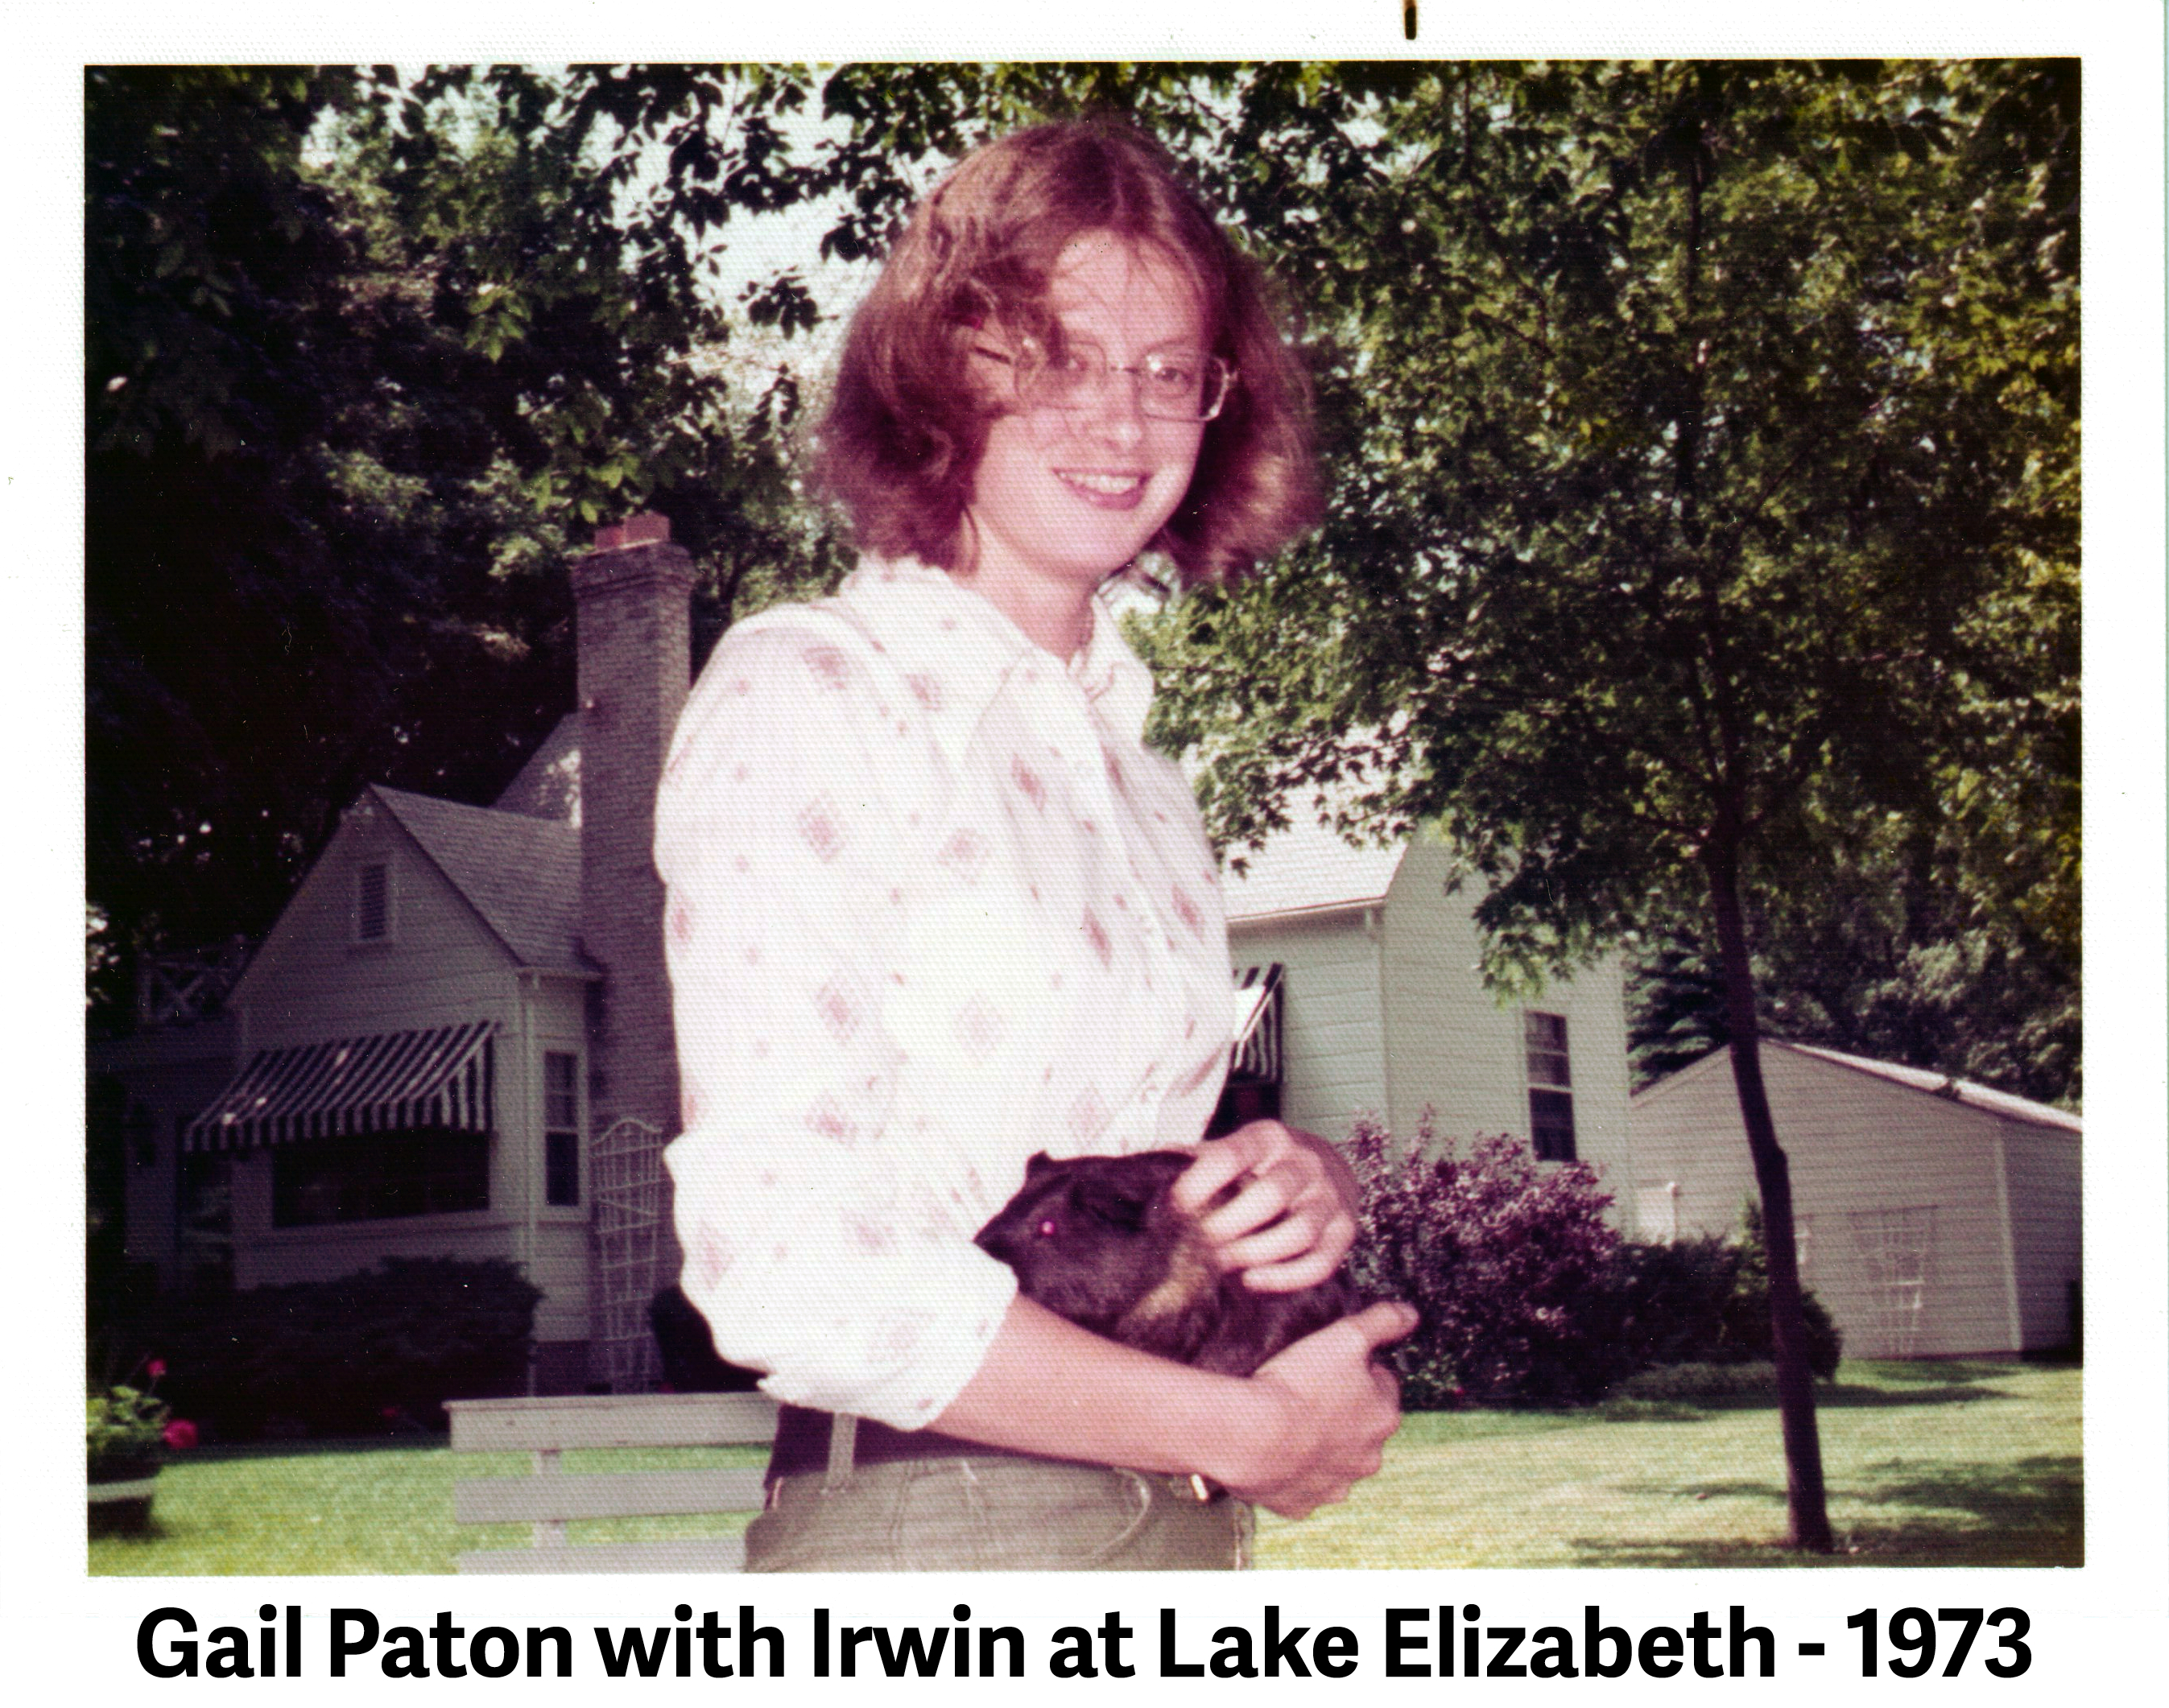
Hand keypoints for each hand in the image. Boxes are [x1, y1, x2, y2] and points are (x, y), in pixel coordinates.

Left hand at [1173, 1120, 1362, 1292]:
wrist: (1325, 1165)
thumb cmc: (1265, 1163)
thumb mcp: (1233, 1149)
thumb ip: (1195, 1159)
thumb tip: (1146, 1170)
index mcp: (1269, 1137)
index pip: (1232, 1155)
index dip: (1200, 1182)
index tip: (1176, 1206)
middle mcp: (1305, 1163)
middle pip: (1269, 1196)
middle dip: (1227, 1225)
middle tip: (1197, 1245)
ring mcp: (1331, 1198)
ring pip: (1298, 1232)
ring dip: (1253, 1253)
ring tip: (1220, 1263)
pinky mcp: (1345, 1232)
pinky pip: (1321, 1263)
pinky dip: (1285, 1277)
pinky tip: (1251, 1280)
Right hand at [1216, 1301, 1414, 1517]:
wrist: (1251, 1435)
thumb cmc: (1300, 1383)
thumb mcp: (1344, 1336)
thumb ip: (1381, 1322)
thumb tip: (1410, 1313)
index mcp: (1383, 1418)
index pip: (1382, 1386)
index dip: (1358, 1370)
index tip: (1331, 1363)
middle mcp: (1367, 1459)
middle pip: (1359, 1427)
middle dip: (1341, 1412)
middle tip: (1306, 1390)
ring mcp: (1333, 1486)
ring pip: (1332, 1461)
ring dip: (1318, 1444)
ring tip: (1286, 1421)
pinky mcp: (1300, 1506)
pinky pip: (1299, 1487)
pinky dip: (1289, 1472)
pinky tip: (1272, 1451)